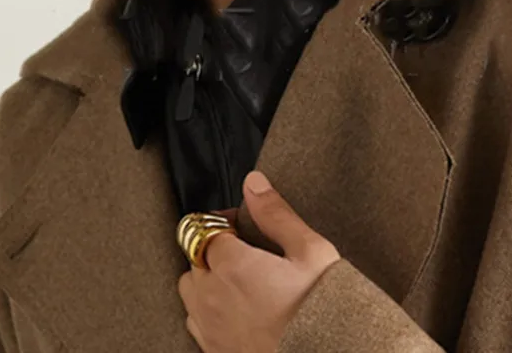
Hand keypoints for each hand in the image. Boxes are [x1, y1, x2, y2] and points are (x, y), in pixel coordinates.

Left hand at [177, 171, 340, 352]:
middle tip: (244, 254)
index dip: (224, 222)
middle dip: (213, 250)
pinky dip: (207, 313)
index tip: (242, 226)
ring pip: (190, 292)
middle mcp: (211, 297)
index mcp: (232, 265)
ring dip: (205, 281)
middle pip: (194, 257)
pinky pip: (195, 324)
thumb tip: (253, 182)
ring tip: (238, 284)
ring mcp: (210, 329)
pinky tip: (235, 313)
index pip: (206, 227)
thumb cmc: (322, 309)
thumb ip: (276, 214)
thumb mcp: (310, 252)